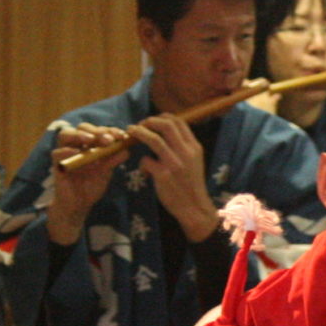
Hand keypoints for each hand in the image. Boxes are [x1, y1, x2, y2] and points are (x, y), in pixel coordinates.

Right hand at [47, 122, 133, 244]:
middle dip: (97, 131)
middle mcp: (77, 145)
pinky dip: (67, 151)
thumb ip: (113, 160)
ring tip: (90, 139)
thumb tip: (126, 150)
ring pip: (66, 134)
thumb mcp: (106, 172)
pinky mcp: (56, 163)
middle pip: (83, 128)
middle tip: (108, 140)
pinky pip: (58, 152)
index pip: (99, 130)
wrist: (79, 204)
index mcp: (90, 144)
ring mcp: (65, 152)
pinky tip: (78, 153)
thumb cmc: (91, 185)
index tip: (122, 136)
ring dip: (79, 134)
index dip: (110, 130)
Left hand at [124, 113, 218, 241]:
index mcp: (194, 147)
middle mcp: (186, 152)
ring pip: (154, 139)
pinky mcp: (163, 176)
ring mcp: (174, 163)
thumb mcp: (194, 162)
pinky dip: (141, 163)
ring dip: (139, 132)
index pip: (179, 121)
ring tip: (131, 132)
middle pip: (166, 124)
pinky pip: (146, 160)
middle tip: (139, 125)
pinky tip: (143, 171)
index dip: (162, 117)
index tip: (152, 121)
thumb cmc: (191, 185)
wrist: (194, 208)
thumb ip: (183, 147)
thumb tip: (166, 133)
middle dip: (149, 121)